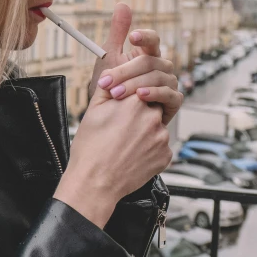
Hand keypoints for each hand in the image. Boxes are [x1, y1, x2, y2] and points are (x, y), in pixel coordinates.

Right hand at [55, 84, 172, 228]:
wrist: (95, 182)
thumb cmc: (91, 149)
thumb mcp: (93, 110)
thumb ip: (107, 86)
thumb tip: (114, 74)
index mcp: (135, 102)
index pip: (141, 89)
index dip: (130, 100)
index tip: (122, 109)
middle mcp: (152, 117)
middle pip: (151, 107)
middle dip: (139, 114)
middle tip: (122, 128)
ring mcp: (161, 137)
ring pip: (156, 127)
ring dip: (145, 132)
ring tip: (125, 144)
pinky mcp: (165, 155)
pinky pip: (160, 146)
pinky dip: (149, 149)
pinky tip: (132, 154)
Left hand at [87, 3, 182, 125]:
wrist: (112, 117)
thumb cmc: (112, 86)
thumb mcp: (109, 58)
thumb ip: (117, 32)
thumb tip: (122, 4)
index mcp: (147, 55)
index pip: (152, 40)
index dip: (145, 36)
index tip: (132, 36)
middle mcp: (161, 67)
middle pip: (150, 61)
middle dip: (126, 71)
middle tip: (106, 82)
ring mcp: (168, 83)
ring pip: (158, 77)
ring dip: (134, 84)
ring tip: (116, 93)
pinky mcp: (172, 102)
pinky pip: (170, 94)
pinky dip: (155, 93)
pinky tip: (140, 96)